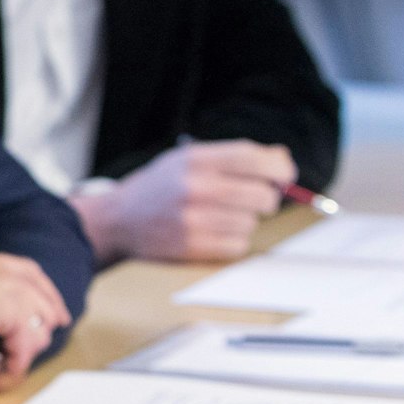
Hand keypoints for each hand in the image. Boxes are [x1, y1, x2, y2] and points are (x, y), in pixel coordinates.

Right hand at [73, 140, 294, 262]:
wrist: (118, 220)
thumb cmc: (159, 187)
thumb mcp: (188, 159)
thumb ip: (234, 156)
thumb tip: (282, 160)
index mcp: (195, 159)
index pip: (254, 159)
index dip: (279, 168)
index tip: (285, 175)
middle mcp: (195, 187)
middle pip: (262, 195)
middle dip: (266, 198)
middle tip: (254, 199)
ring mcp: (193, 219)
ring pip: (251, 223)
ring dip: (245, 221)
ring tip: (221, 216)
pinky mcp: (192, 247)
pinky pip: (237, 245)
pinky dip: (233, 241)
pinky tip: (214, 232)